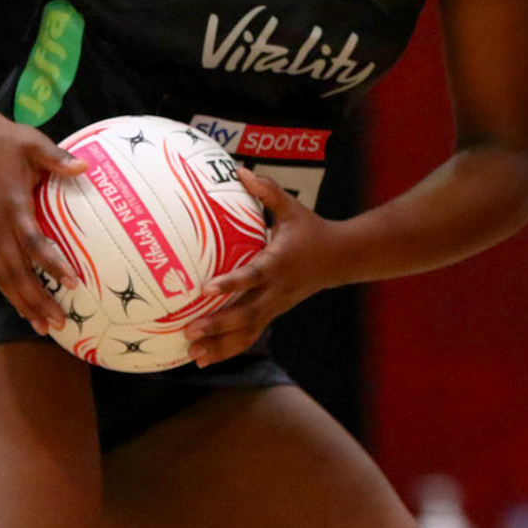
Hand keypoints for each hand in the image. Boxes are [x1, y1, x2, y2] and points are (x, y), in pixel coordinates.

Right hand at [0, 119, 85, 332]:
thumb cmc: (13, 143)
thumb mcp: (35, 144)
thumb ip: (57, 158)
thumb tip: (84, 166)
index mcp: (11, 205)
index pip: (32, 240)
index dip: (50, 262)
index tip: (72, 281)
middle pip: (15, 271)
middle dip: (35, 298)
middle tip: (58, 321)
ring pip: (4, 277)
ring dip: (22, 302)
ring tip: (44, 327)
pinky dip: (12, 292)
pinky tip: (26, 309)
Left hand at [184, 168, 342, 365]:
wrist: (339, 258)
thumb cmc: (310, 229)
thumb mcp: (291, 208)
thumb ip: (266, 190)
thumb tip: (239, 169)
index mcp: (279, 262)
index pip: (253, 275)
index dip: (231, 284)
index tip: (206, 288)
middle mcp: (277, 289)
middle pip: (247, 313)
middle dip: (218, 324)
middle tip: (189, 329)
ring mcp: (276, 305)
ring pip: (247, 332)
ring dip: (219, 345)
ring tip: (192, 353)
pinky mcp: (273, 313)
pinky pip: (250, 336)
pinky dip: (227, 349)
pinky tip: (203, 358)